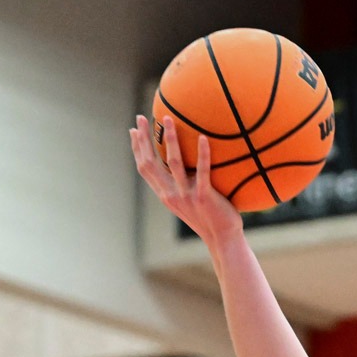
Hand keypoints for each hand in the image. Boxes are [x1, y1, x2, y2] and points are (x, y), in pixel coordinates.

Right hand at [131, 114, 243, 243]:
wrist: (222, 238)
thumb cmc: (209, 217)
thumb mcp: (189, 200)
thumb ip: (182, 184)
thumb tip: (184, 162)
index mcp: (165, 195)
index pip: (144, 169)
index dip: (137, 149)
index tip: (133, 130)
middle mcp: (171, 195)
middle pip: (151, 163)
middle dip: (143, 139)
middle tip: (141, 118)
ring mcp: (186, 196)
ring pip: (173, 163)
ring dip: (169, 139)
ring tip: (168, 119)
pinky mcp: (204, 196)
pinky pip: (203, 171)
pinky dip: (202, 153)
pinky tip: (203, 137)